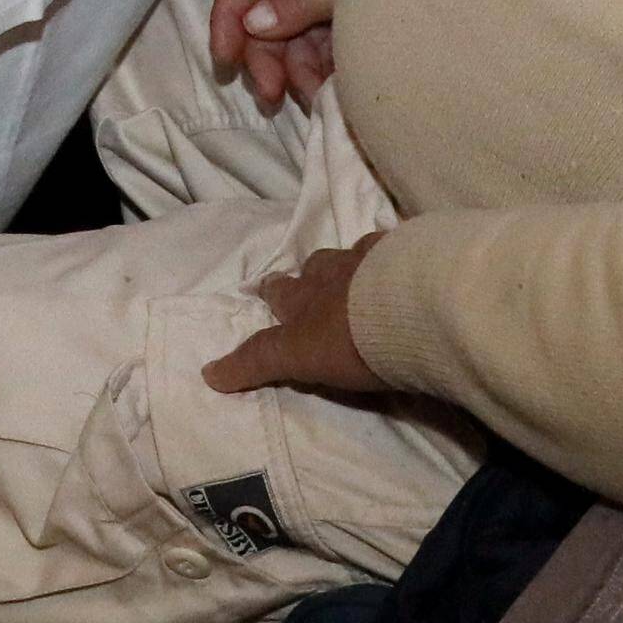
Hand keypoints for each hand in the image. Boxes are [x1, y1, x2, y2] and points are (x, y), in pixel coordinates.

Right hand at [199, 233, 390, 398]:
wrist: (413, 307)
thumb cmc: (354, 343)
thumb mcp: (302, 359)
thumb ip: (261, 361)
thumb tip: (209, 374)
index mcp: (303, 302)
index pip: (275, 298)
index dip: (268, 298)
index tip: (262, 291)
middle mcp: (329, 275)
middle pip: (308, 271)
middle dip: (303, 280)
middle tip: (307, 288)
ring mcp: (367, 260)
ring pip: (345, 256)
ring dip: (344, 267)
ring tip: (355, 279)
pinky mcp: (402, 252)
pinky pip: (387, 248)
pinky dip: (386, 257)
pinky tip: (398, 264)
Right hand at [207, 0, 361, 109]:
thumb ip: (299, 0)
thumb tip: (252, 22)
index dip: (227, 14)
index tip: (226, 61)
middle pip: (261, 9)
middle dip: (263, 54)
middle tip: (272, 95)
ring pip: (284, 34)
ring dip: (289, 69)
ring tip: (312, 95)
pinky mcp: (344, 16)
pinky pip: (312, 46)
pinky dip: (311, 71)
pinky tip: (326, 91)